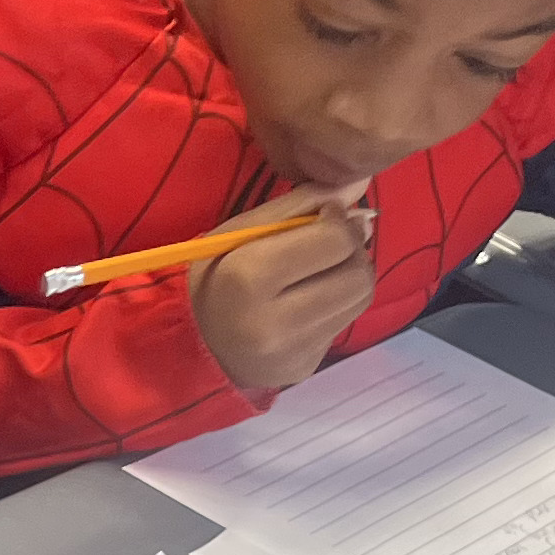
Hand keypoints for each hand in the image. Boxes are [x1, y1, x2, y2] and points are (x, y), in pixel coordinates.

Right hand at [189, 187, 380, 392]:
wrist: (193, 345)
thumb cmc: (215, 275)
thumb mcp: (241, 230)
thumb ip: (300, 204)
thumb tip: (358, 186)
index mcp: (249, 277)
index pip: (334, 241)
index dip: (339, 220)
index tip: (324, 215)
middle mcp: (274, 322)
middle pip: (358, 275)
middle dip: (353, 250)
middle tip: (331, 242)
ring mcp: (292, 351)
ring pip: (360, 299)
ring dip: (352, 275)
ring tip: (323, 269)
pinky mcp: (305, 367)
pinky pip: (344, 322)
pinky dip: (338, 302)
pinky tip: (311, 298)